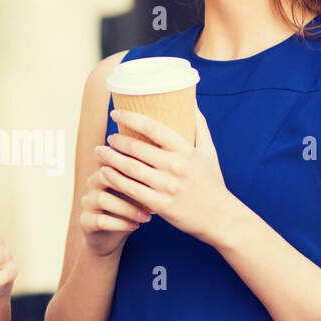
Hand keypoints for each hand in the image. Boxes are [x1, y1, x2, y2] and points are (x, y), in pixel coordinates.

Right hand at [78, 141, 152, 258]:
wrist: (110, 235)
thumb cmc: (130, 207)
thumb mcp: (141, 189)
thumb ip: (150, 174)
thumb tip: (176, 160)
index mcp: (107, 169)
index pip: (117, 159)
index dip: (136, 165)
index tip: (159, 174)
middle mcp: (93, 183)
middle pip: (106, 175)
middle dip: (131, 185)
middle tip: (154, 195)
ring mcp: (87, 202)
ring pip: (103, 199)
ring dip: (128, 208)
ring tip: (147, 217)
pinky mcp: (86, 221)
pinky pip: (100, 220)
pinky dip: (119, 223)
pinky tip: (135, 226)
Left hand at [97, 107, 236, 245]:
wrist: (220, 217)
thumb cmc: (212, 182)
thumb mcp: (209, 152)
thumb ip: (199, 127)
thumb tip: (191, 103)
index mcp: (186, 150)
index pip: (153, 128)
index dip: (131, 118)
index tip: (115, 113)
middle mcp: (175, 166)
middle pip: (137, 148)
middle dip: (117, 140)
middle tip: (108, 137)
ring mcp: (167, 186)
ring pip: (130, 168)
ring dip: (111, 158)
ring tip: (99, 151)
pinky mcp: (161, 205)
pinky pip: (132, 190)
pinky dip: (115, 180)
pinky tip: (104, 172)